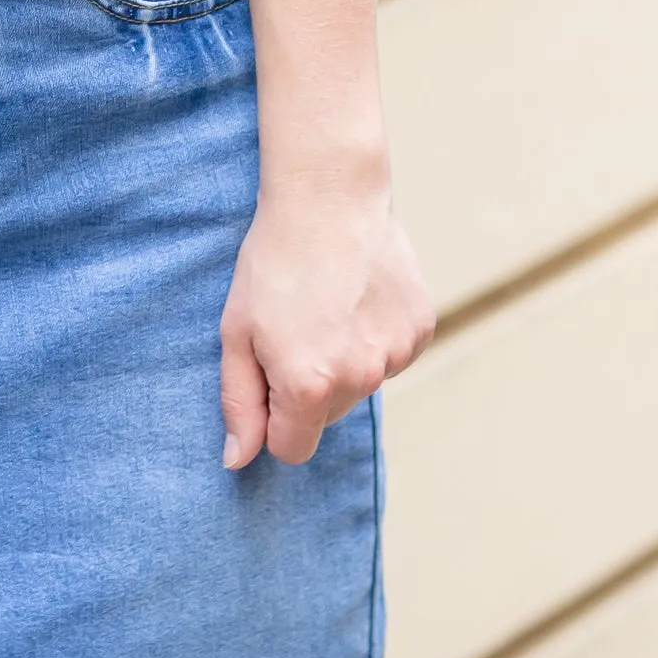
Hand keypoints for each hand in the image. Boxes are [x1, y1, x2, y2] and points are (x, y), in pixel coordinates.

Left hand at [218, 184, 433, 469]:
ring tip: (328, 304)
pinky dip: (374, 335)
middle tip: (295, 327)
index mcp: (309, 386)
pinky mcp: (420, 329)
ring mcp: (396, 354)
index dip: (274, 419)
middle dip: (307, 385)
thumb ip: (239, 403)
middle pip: (327, 416)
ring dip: (344, 359)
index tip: (268, 378)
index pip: (292, 449)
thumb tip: (238, 460)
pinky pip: (390, 354)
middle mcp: (359, 379)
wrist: (329, 196)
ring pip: (360, 384)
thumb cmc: (273, 262)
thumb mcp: (236, 331)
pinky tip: (358, 295)